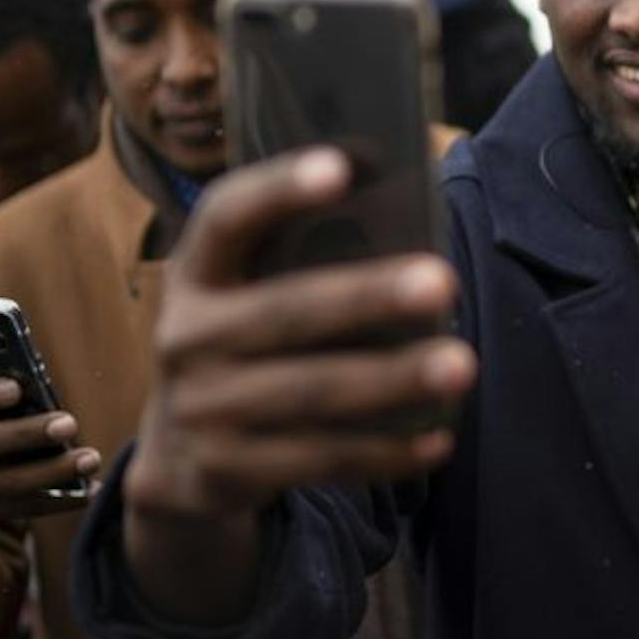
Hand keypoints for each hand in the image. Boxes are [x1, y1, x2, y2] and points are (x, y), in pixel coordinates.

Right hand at [125, 148, 477, 523]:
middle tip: (443, 280)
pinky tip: (437, 439)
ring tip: (461, 364)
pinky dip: (383, 452)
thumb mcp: (247, 296)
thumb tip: (412, 217)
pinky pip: (319, 460)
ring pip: (311, 393)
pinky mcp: (224, 472)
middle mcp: (185, 337)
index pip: (227, 217)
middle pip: (286, 311)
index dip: (278, 190)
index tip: (341, 166)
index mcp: (195, 275)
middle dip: (367, 296)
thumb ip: (302, 262)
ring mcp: (200, 410)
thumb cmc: (247, 347)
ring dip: (392, 379)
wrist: (178, 459)